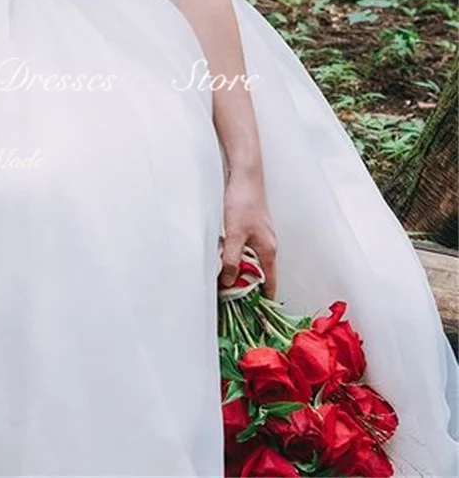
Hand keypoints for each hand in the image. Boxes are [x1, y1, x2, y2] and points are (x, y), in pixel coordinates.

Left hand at [219, 169, 277, 297]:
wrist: (244, 176)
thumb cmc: (243, 203)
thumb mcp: (234, 235)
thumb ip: (231, 259)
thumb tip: (228, 282)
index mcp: (269, 251)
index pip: (270, 283)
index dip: (264, 299)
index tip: (257, 314)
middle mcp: (267, 245)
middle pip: (259, 273)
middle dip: (246, 286)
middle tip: (231, 298)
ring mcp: (259, 236)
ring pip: (249, 260)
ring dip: (238, 269)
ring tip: (222, 278)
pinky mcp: (250, 227)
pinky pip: (244, 249)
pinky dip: (234, 255)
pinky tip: (221, 253)